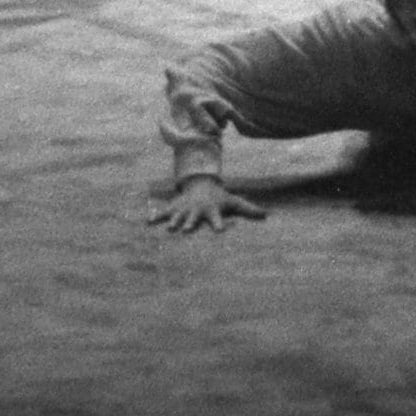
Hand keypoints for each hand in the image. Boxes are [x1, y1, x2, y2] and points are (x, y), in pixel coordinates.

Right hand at [150, 177, 267, 235]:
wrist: (202, 185)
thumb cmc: (220, 198)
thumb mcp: (235, 202)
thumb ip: (250, 209)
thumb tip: (268, 215)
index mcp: (212, 211)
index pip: (217, 219)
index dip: (219, 224)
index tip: (220, 230)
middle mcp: (197, 211)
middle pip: (194, 218)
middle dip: (191, 223)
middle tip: (188, 229)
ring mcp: (185, 209)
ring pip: (178, 216)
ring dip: (173, 221)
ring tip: (169, 228)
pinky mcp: (174, 207)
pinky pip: (163, 212)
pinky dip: (156, 216)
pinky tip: (147, 222)